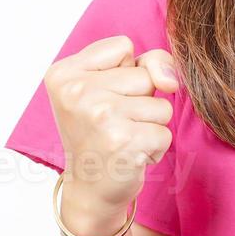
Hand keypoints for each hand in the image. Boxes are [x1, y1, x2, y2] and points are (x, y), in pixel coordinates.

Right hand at [44, 35, 179, 214]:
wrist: (90, 188)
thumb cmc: (103, 131)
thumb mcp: (113, 85)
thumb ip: (148, 62)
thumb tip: (170, 79)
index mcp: (64, 73)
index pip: (123, 47)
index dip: (124, 72)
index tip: (104, 97)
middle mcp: (76, 92)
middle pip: (145, 76)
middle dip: (140, 100)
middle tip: (114, 123)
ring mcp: (99, 116)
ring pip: (161, 104)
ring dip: (150, 125)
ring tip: (123, 137)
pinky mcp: (122, 141)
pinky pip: (164, 132)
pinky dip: (154, 147)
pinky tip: (130, 155)